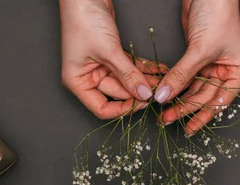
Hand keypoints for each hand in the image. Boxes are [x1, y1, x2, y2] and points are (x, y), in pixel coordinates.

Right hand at [59, 0, 162, 118]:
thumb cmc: (84, 19)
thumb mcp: (108, 51)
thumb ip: (127, 75)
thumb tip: (143, 94)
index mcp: (77, 82)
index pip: (101, 108)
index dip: (122, 109)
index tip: (141, 104)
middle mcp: (87, 77)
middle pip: (117, 94)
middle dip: (137, 92)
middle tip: (157, 91)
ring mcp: (99, 66)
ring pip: (126, 81)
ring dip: (143, 81)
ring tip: (162, 81)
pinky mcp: (110, 55)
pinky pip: (129, 67)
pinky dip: (142, 69)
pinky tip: (158, 71)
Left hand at [157, 0, 239, 135]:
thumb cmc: (217, 14)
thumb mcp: (201, 50)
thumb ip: (182, 75)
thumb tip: (164, 97)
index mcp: (238, 71)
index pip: (220, 100)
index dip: (204, 116)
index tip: (189, 128)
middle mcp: (226, 70)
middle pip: (204, 96)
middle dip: (186, 108)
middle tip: (167, 119)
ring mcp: (211, 64)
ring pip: (193, 89)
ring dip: (178, 100)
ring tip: (163, 113)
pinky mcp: (196, 57)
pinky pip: (184, 77)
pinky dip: (174, 86)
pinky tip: (164, 97)